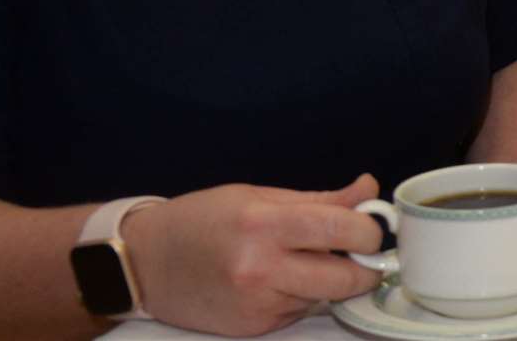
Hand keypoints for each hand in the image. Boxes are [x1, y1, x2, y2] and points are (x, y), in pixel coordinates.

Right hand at [121, 174, 384, 335]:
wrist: (143, 263)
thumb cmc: (199, 221)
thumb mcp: (257, 196)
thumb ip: (319, 199)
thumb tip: (368, 190)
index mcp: (262, 225)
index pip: (341, 228)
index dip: (369, 230)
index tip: (373, 227)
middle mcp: (259, 268)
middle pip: (344, 277)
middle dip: (365, 266)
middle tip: (362, 252)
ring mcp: (256, 303)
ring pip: (325, 297)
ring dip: (330, 282)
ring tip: (305, 260)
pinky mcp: (252, 327)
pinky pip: (298, 311)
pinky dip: (300, 296)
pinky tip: (276, 280)